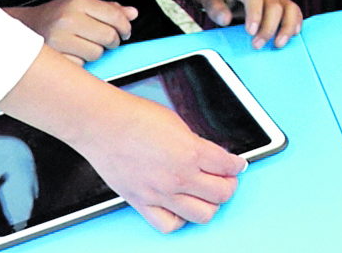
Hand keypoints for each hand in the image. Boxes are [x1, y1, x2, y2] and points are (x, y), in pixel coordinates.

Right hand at [9, 0, 135, 64]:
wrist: (22, 28)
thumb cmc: (56, 16)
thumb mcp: (80, 5)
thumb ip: (108, 9)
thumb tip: (134, 13)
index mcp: (77, 2)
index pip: (115, 17)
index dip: (125, 27)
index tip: (125, 32)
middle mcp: (67, 19)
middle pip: (109, 37)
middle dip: (111, 41)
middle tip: (104, 40)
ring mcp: (59, 39)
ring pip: (97, 54)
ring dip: (95, 52)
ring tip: (82, 44)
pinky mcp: (54, 58)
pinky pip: (82, 65)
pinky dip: (80, 62)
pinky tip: (70, 53)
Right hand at [70, 81, 246, 229]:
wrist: (103, 124)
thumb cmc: (135, 117)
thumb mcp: (178, 124)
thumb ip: (196, 144)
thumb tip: (208, 156)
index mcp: (191, 152)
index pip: (228, 166)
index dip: (237, 165)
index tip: (237, 165)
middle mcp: (178, 176)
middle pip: (221, 194)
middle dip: (229, 185)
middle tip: (226, 179)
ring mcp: (160, 193)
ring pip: (202, 215)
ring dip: (210, 205)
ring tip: (207, 195)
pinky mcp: (142, 202)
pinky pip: (169, 225)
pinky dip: (180, 220)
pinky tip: (181, 208)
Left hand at [195, 0, 303, 49]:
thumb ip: (215, 9)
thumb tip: (225, 20)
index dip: (254, 14)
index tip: (250, 32)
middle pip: (273, 4)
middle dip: (268, 28)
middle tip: (257, 45)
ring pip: (289, 7)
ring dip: (287, 27)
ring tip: (278, 44)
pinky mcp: (280, 1)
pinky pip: (294, 10)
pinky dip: (296, 22)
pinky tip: (293, 35)